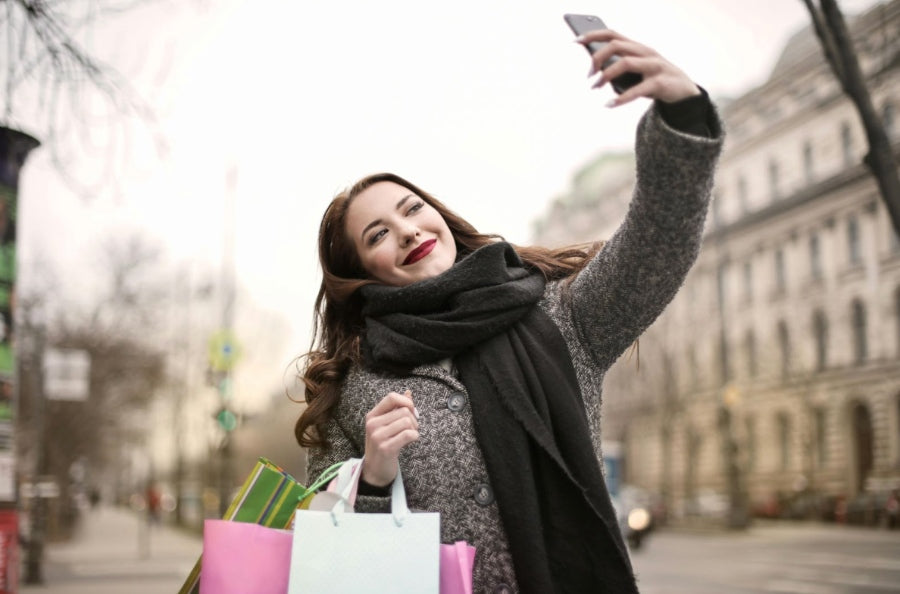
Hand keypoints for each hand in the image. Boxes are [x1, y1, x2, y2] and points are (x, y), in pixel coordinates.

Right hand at [361, 390, 418, 486]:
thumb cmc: (383, 446)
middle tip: (410, 430)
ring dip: (414, 429)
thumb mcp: (386, 425)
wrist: (375, 471)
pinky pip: (409, 434)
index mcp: (372, 415)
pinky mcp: (386, 448)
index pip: (391, 397)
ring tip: (408, 437)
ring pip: (407, 422)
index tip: (411, 411)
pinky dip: (414, 438)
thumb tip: (408, 392)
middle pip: (404, 410)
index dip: (406, 402)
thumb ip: (397, 409)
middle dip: (413, 420)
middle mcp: (373, 424)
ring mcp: (378, 436)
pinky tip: (409, 442)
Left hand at [577, 29, 700, 106]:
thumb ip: (619, 67)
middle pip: (616, 45)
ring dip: (605, 76)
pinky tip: (609, 105)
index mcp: (638, 47)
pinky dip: (621, 98)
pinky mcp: (660, 83)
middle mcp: (646, 52)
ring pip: (625, 63)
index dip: (594, 35)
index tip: (576, 40)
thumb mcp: (637, 71)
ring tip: (595, 86)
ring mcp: (654, 66)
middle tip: (589, 75)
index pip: (613, 34)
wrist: (685, 93)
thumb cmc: (655, 80)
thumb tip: (595, 70)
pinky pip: (637, 89)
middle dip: (596, 58)